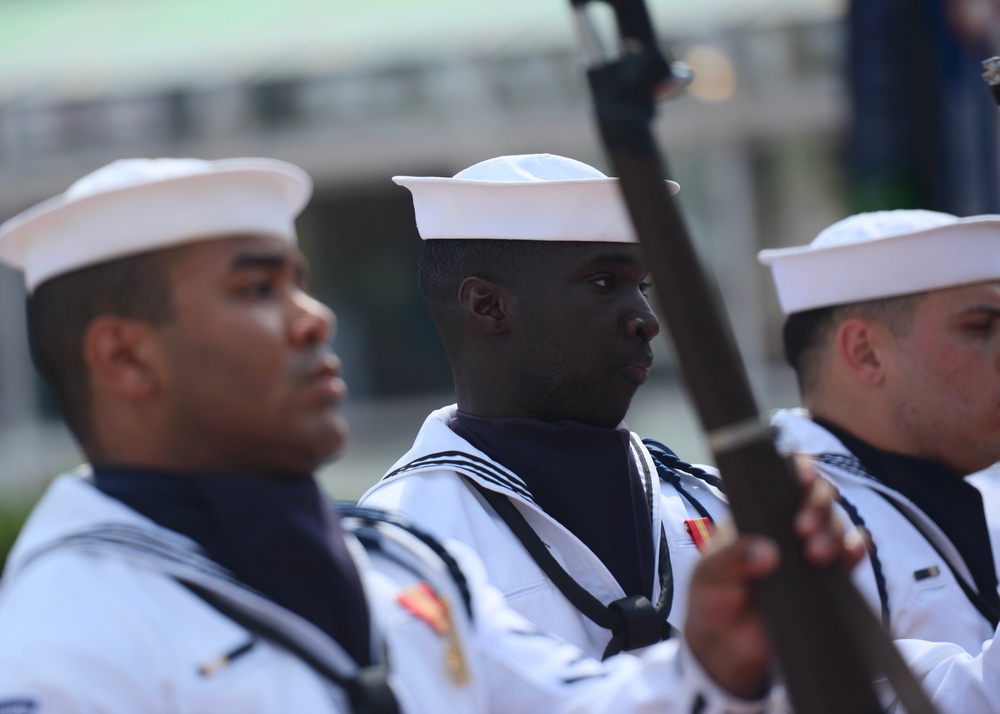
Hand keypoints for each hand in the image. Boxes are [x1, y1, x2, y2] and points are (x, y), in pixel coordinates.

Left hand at [683, 459, 865, 697]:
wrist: (728, 648)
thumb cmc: (712, 600)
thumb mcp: (709, 576)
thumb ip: (731, 559)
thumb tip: (767, 552)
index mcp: (753, 513)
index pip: (779, 477)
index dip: (797, 469)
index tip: (800, 477)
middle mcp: (785, 524)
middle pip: (816, 494)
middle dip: (816, 503)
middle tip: (803, 529)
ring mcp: (808, 548)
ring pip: (836, 521)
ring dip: (834, 531)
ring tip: (816, 554)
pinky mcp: (827, 576)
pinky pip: (852, 553)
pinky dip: (857, 549)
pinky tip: (850, 555)